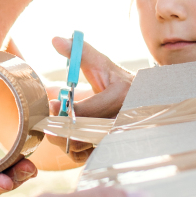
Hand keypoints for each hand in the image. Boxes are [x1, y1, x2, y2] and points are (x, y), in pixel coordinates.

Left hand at [42, 36, 134, 165]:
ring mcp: (123, 135)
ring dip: (68, 143)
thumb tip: (55, 39)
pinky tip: (71, 141)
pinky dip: (78, 152)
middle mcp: (125, 117)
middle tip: (49, 125)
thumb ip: (80, 52)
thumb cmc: (118, 80)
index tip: (54, 104)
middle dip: (63, 130)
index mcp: (121, 93)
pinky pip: (93, 157)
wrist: (146, 101)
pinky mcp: (117, 148)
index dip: (67, 110)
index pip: (88, 110)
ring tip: (58, 133)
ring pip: (89, 148)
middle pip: (86, 133)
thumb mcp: (103, 65)